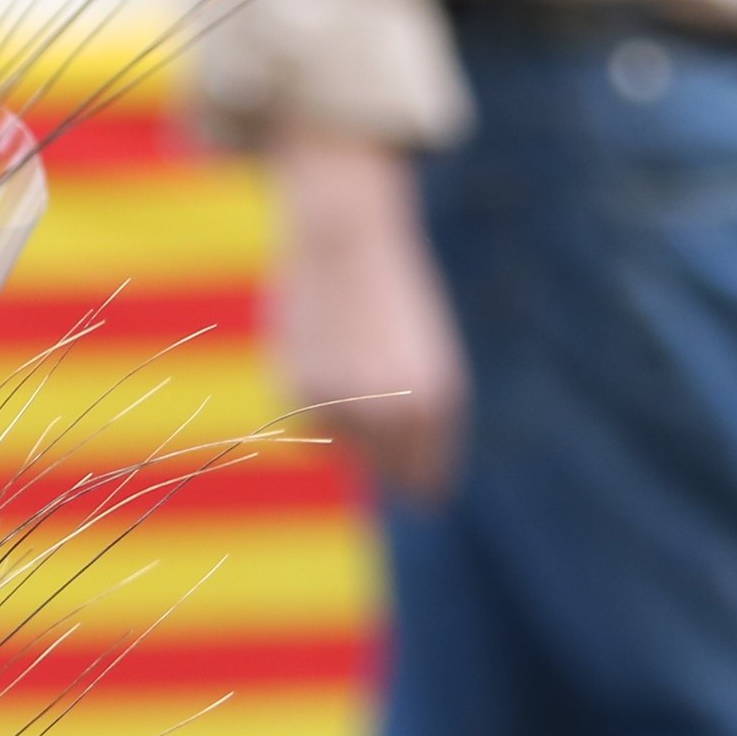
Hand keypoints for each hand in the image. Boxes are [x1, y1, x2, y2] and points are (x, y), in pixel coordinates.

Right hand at [269, 129, 467, 503]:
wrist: (344, 242)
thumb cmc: (396, 303)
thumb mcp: (427, 364)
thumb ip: (419, 425)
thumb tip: (407, 487)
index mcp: (436, 398)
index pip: (428, 478)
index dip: (426, 486)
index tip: (425, 493)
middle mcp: (392, 407)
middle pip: (389, 474)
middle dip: (390, 466)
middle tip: (388, 437)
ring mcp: (343, 401)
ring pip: (347, 456)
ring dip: (352, 436)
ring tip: (356, 382)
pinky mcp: (300, 391)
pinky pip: (312, 433)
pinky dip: (320, 415)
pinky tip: (327, 373)